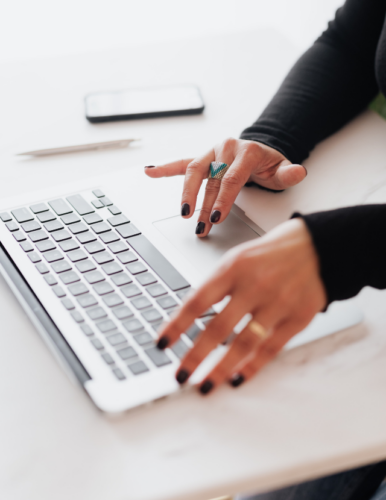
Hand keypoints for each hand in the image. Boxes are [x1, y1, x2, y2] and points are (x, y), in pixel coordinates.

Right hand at [145, 138, 305, 236]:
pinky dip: (165, 168)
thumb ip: (289, 173)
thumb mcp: (282, 170)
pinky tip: (150, 172)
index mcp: (246, 151)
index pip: (230, 179)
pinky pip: (182, 162)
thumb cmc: (270, 165)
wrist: (261, 151)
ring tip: (184, 214)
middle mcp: (226, 148)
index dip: (222, 200)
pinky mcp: (203, 158)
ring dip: (186, 194)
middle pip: (210, 180)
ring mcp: (212, 153)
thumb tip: (297, 172)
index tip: (216, 218)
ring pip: (194, 172)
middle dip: (204, 205)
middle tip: (200, 225)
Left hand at [157, 218, 326, 393]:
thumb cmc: (271, 253)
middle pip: (218, 328)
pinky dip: (253, 366)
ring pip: (244, 343)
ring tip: (205, 385)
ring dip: (221, 369)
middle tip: (180, 375)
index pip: (197, 301)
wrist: (317, 247)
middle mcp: (254, 286)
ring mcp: (277, 303)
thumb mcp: (238, 258)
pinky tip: (238, 378)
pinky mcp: (298, 318)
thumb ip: (217, 286)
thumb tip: (189, 316)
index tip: (162, 344)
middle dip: (195, 356)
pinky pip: (271, 348)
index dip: (177, 325)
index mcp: (233, 268)